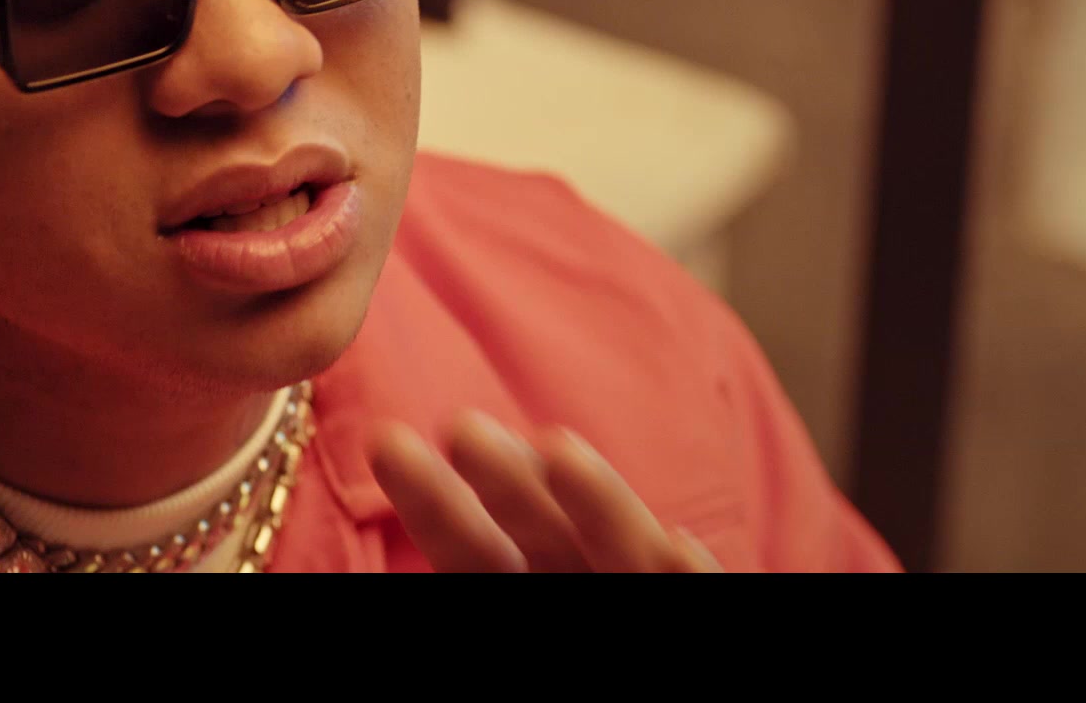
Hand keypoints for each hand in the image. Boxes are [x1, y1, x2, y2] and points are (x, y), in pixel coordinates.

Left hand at [367, 410, 723, 572]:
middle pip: (546, 539)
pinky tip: (681, 542)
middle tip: (463, 426)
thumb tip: (378, 510)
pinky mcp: (707, 605)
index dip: (437, 504)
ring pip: (628, 555)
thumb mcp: (501, 581)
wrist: (667, 658)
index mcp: (525, 585)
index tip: (390, 441)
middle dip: (509, 484)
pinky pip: (697, 598)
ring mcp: (644, 592)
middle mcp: (586, 582)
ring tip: (563, 450)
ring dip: (602, 505)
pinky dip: (690, 577)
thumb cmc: (573, 584)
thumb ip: (470, 552)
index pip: (474, 552)